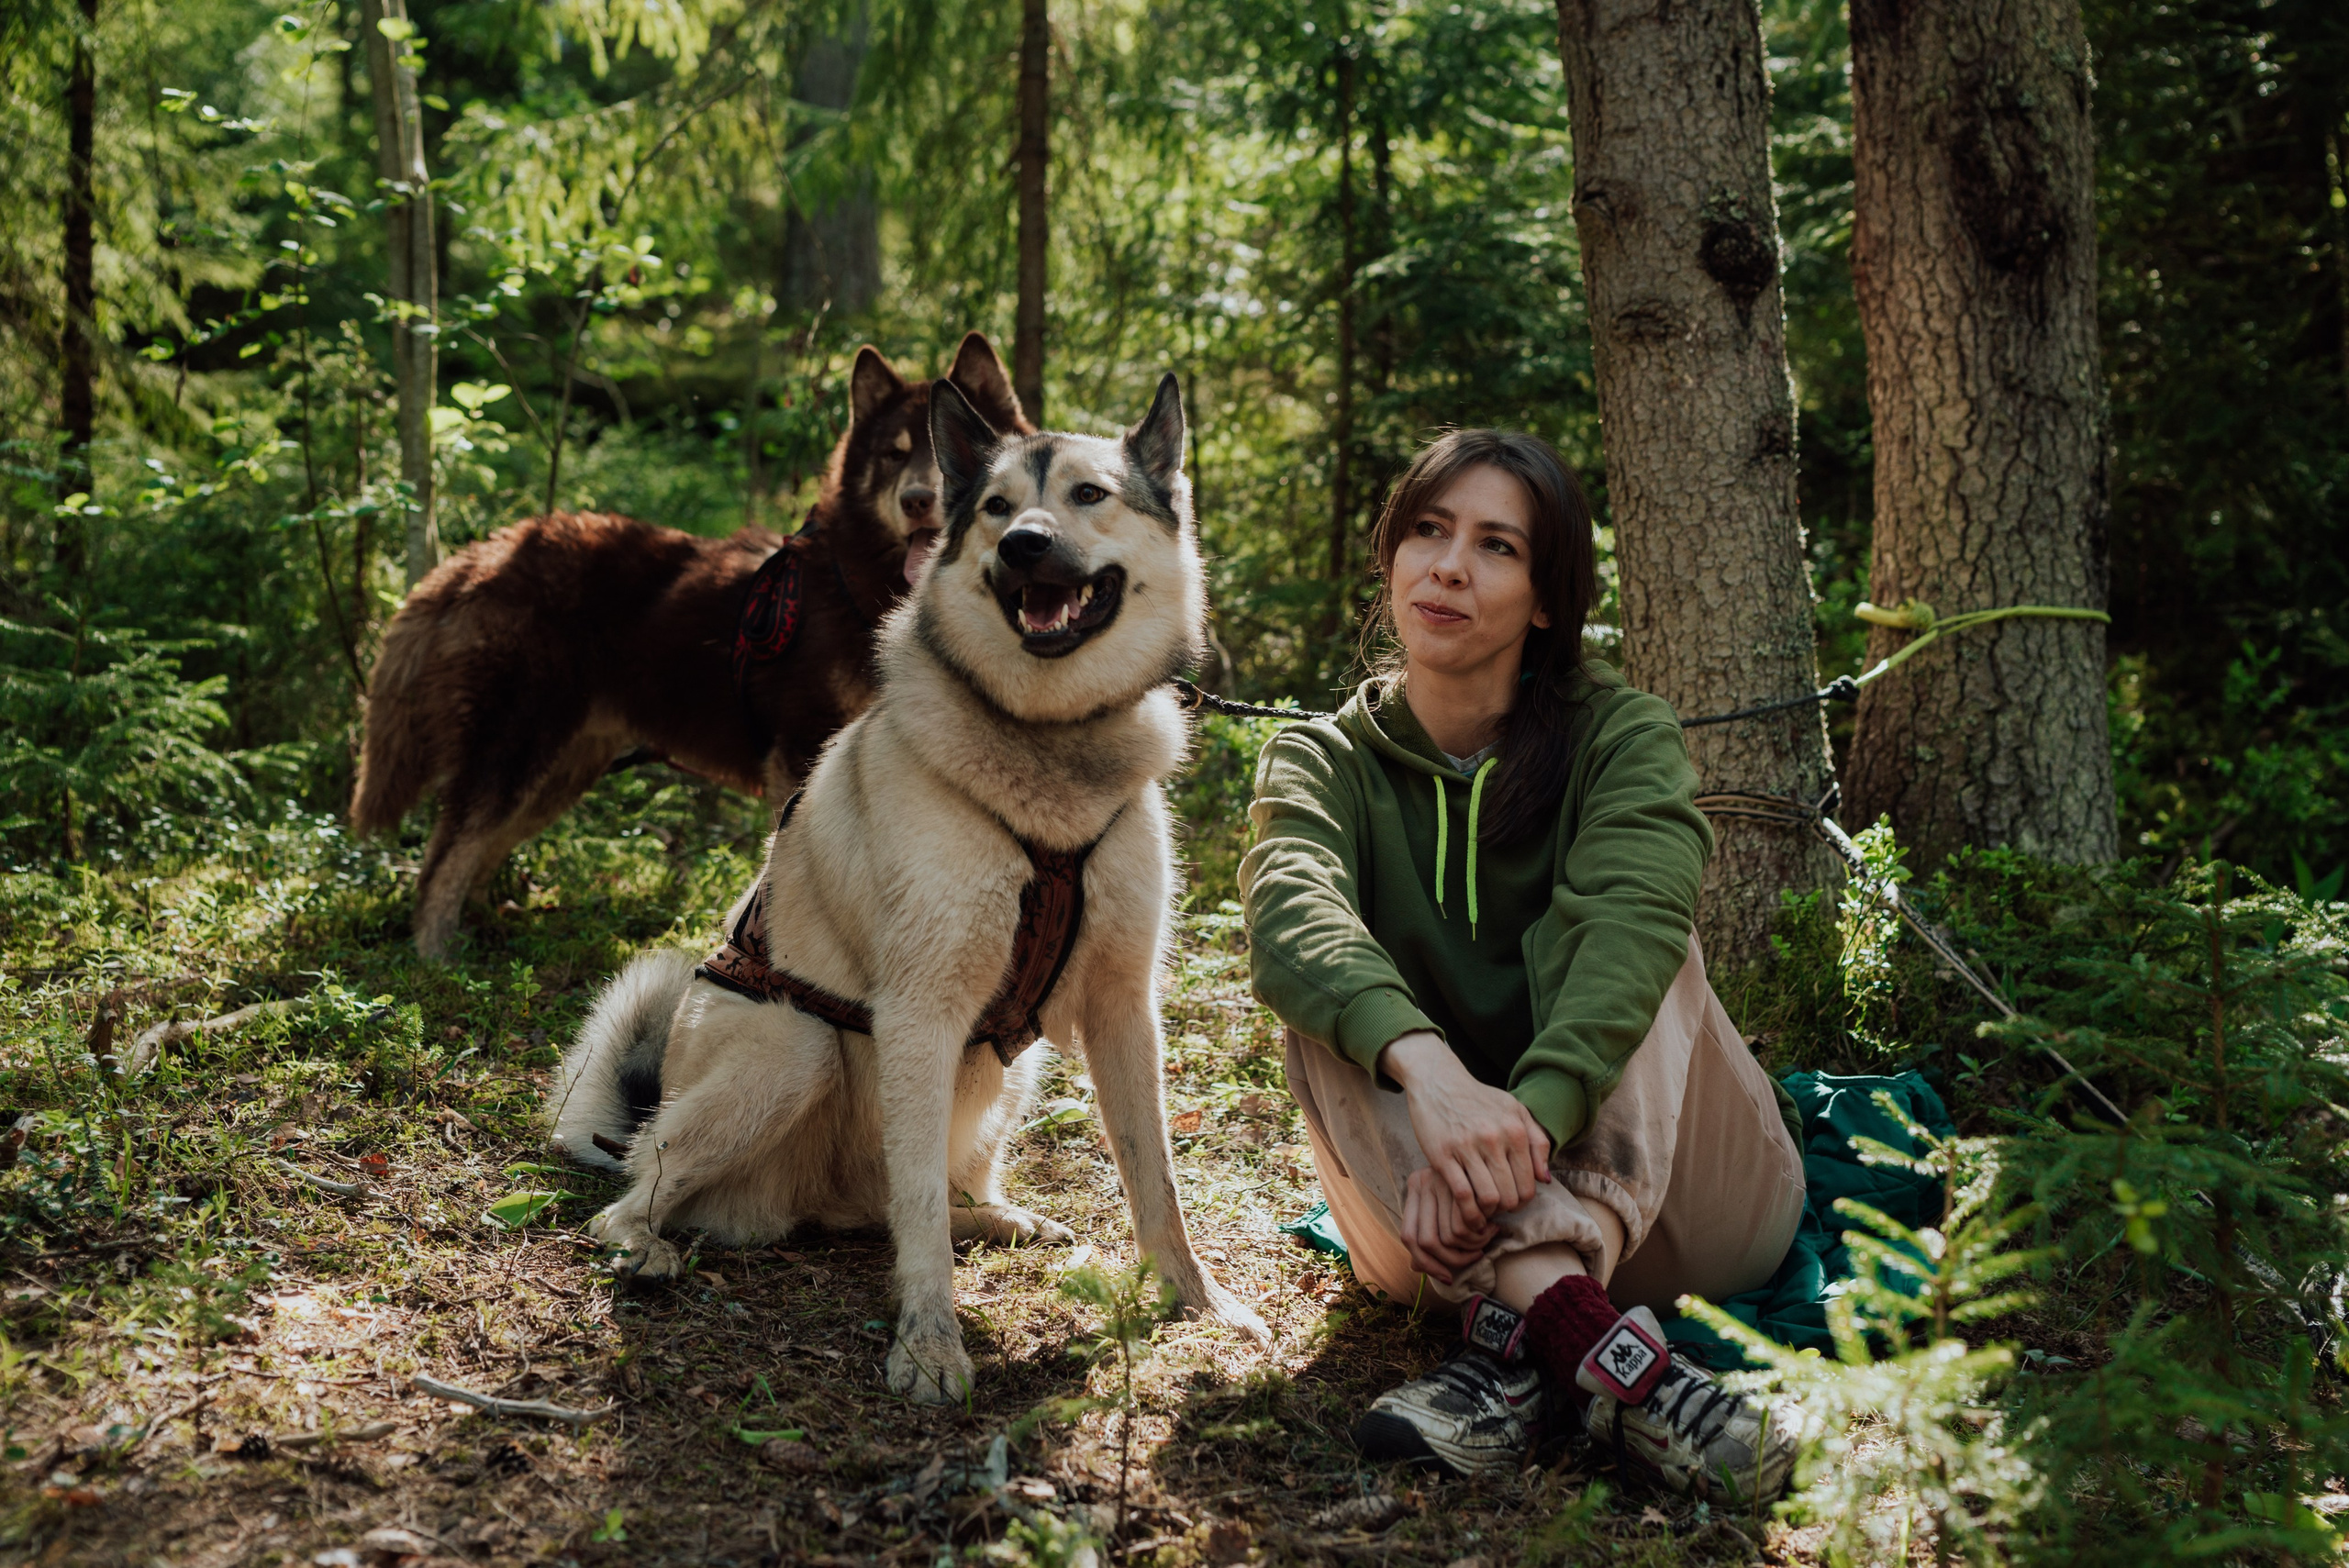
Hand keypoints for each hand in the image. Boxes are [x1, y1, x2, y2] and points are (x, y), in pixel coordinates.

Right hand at [1379, 1031, 1552, 1225]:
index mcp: (1516, 1130)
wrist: (1438, 1081)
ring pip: (1489, 1198)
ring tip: (1484, 1209)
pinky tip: (1469, 1213)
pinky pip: (1462, 1195)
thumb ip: (1537, 1142)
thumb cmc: (1479, 1099)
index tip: (1513, 1201)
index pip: (1529, 1184)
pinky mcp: (1442, 1155)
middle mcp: (1495, 1138)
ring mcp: (1467, 1147)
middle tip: (1498, 1207)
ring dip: (1488, 1212)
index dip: (1523, 1201)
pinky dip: (1469, 1212)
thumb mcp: (1515, 1110)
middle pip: (1510, 1195)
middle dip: (1506, 1208)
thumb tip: (1544, 1179)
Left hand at [1401, 1165, 1495, 1284]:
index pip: (1409, 1237)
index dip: (1426, 1264)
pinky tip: (1493, 1227)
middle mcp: (1421, 1181)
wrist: (1493, 1149)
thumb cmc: (1475, 1182)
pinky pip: (1463, 1225)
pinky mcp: (1460, 1181)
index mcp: (1414, 1188)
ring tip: (1487, 1237)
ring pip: (1447, 1237)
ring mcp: (1439, 1179)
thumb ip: (1431, 1231)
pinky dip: (1479, 1236)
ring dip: (1470, 1247)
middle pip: (1426, 1242)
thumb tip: (1414, 1267)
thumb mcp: (1448, 1203)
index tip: (1447, 1277)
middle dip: (1453, 1260)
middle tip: (1476, 1256)